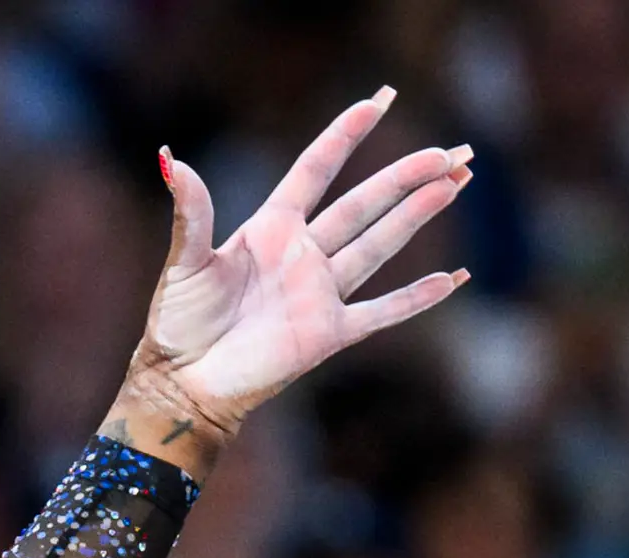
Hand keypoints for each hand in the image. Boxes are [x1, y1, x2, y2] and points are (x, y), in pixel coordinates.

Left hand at [103, 90, 472, 475]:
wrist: (184, 384)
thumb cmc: (178, 324)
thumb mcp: (184, 263)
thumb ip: (190, 214)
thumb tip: (173, 160)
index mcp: (270, 229)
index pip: (315, 171)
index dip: (344, 136)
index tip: (377, 102)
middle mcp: (303, 255)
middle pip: (363, 205)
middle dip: (406, 177)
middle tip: (450, 151)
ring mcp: (319, 293)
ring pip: (379, 244)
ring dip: (417, 215)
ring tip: (456, 182)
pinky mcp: (328, 333)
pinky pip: (381, 312)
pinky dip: (416, 298)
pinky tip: (453, 278)